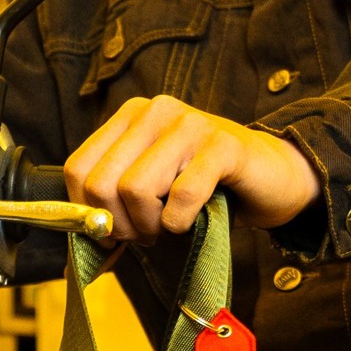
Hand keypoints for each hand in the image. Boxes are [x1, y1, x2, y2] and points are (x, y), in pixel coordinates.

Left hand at [65, 96, 320, 243]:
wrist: (272, 178)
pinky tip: (192, 220)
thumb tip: (86, 238)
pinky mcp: (223, 145)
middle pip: (102, 184)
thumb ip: (115, 203)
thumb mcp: (152, 189)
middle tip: (148, 233)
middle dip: (121, 225)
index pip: (78, 170)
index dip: (89, 215)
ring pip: (135, 190)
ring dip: (150, 226)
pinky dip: (181, 222)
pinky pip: (181, 196)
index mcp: (131, 117)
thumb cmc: (207, 188)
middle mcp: (156, 112)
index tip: (114, 234)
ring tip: (170, 226)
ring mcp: (190, 124)